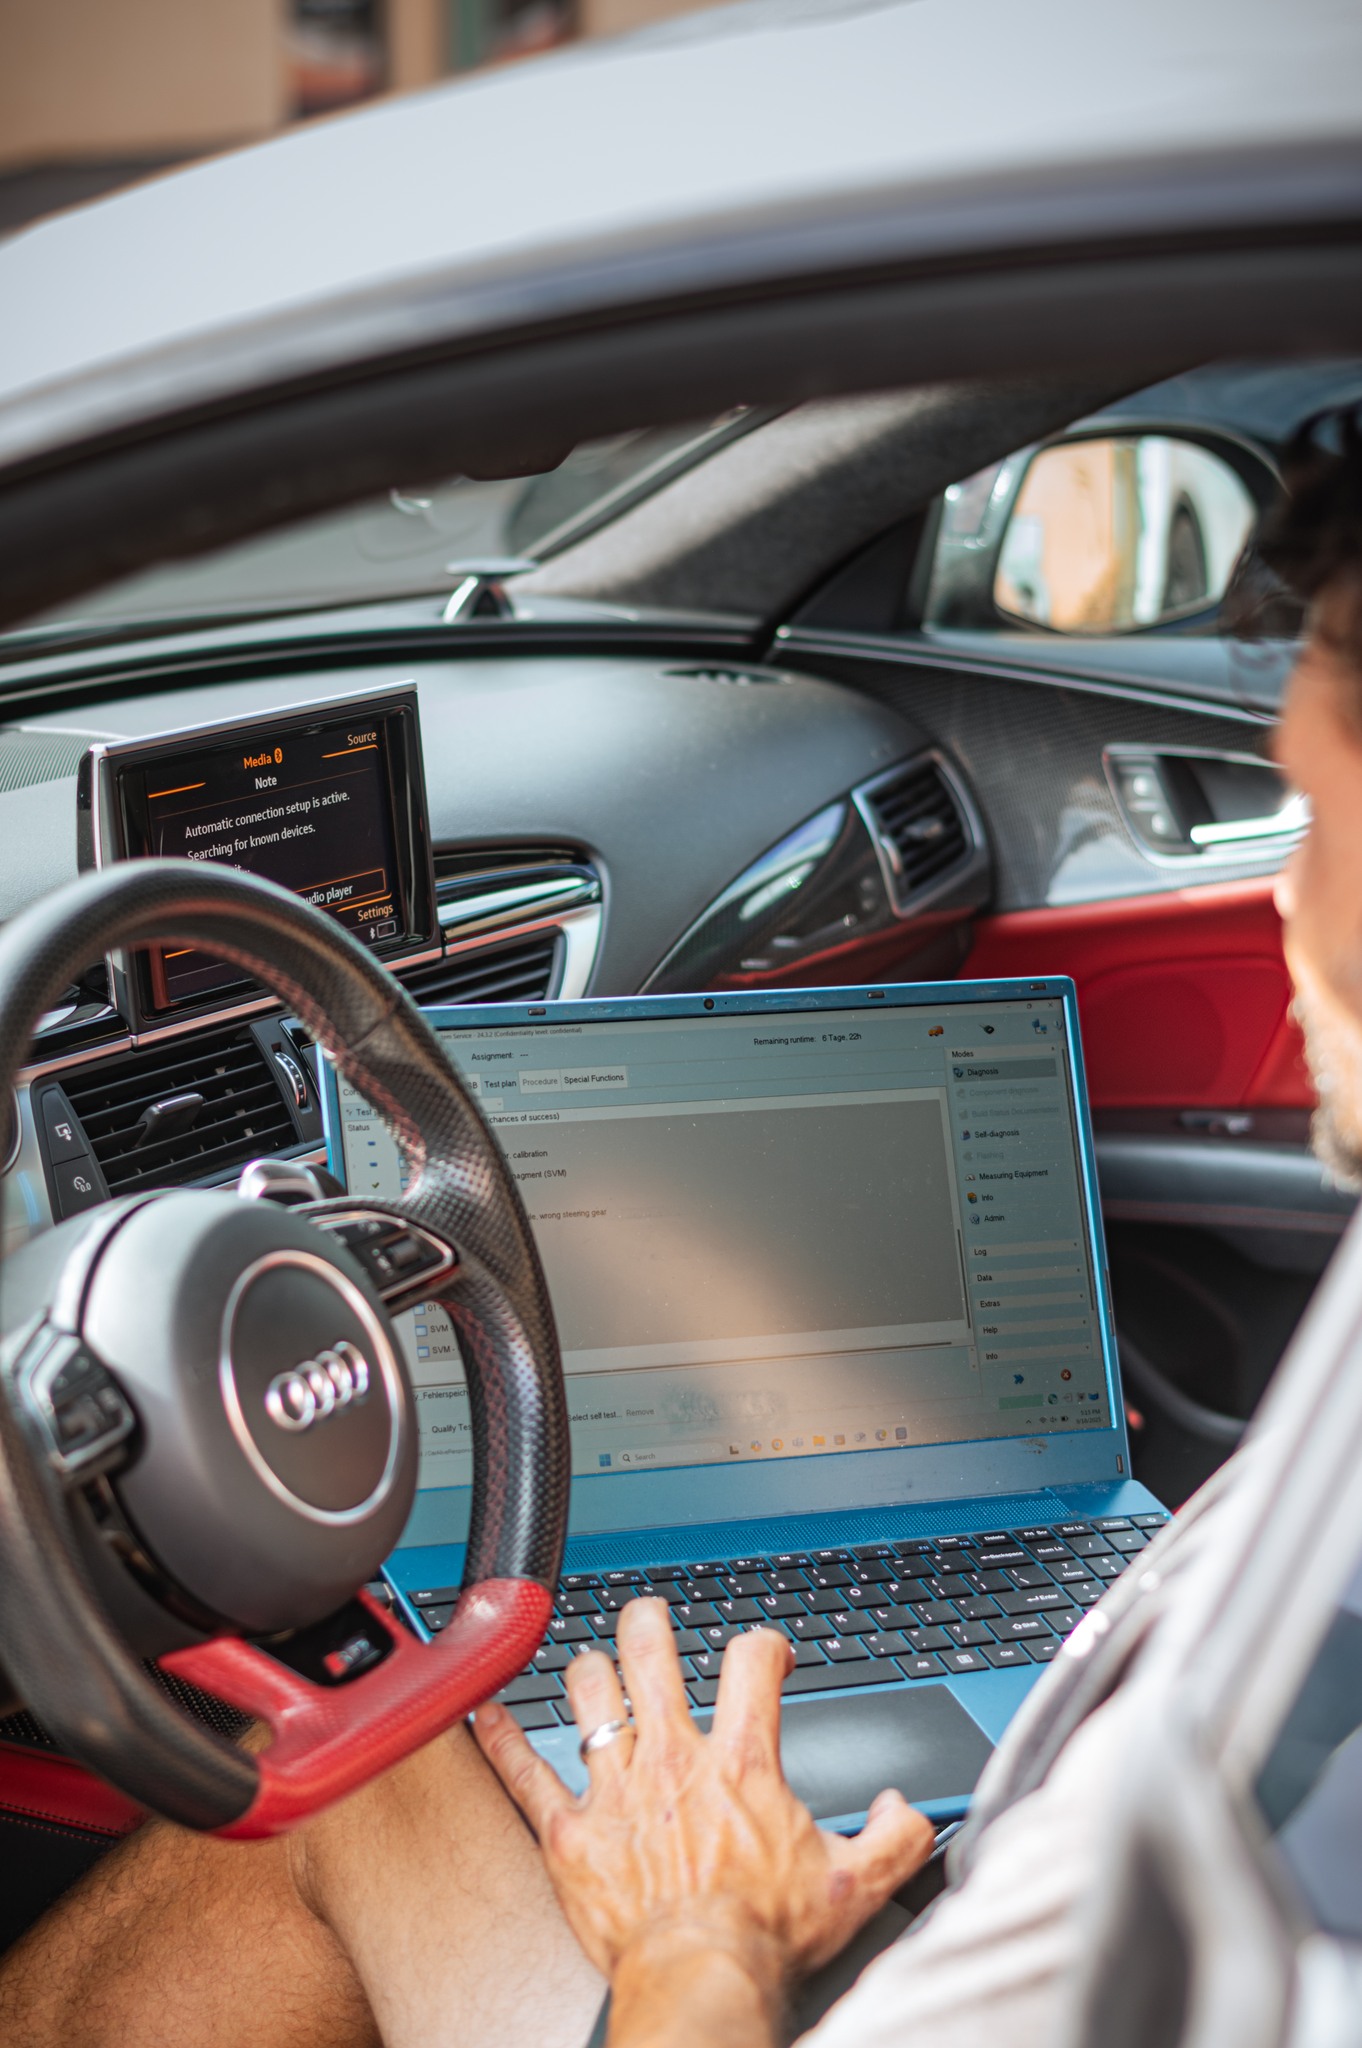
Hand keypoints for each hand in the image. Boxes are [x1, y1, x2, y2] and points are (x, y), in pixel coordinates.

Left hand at [474, 1599, 932, 2008]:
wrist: (701, 1981)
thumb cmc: (765, 1937)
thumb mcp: (855, 1885)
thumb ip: (893, 1836)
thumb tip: (900, 1810)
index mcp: (740, 1763)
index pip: (750, 1662)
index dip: (762, 1645)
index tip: (764, 1656)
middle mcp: (672, 1761)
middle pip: (651, 1654)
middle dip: (649, 1624)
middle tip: (650, 1619)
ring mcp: (614, 1792)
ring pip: (587, 1696)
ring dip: (588, 1674)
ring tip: (590, 1666)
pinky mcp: (569, 1833)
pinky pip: (524, 1772)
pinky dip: (503, 1738)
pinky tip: (488, 1714)